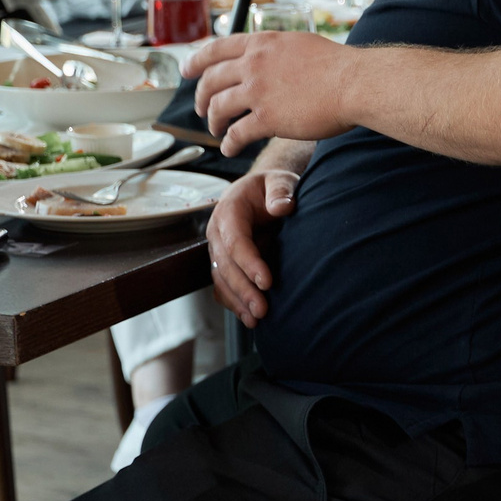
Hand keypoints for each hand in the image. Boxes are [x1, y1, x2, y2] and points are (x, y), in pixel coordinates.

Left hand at [186, 33, 357, 155]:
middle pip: (211, 81)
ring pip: (218, 108)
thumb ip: (278, 51)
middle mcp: (254, 64)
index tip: (186, 70)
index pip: (216, 49)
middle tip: (202, 108)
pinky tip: (230, 149)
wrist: (356, 83)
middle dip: (201, 97)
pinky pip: (236, 134)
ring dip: (213, 122)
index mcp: (262, 44)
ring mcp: (258, 91)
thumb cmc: (340, 67)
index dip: (196, 61)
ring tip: (216, 131)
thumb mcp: (301, 44)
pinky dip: (229, 143)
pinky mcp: (267, 119)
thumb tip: (272, 58)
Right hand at [205, 166, 299, 323]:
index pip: (235, 240)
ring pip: (221, 279)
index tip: (267, 282)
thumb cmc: (272, 187)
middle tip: (262, 310)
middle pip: (225, 265)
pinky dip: (233, 302)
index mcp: (229, 210)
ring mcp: (218, 249)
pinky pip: (223, 285)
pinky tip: (248, 317)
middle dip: (242, 289)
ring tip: (256, 320)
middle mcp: (218, 232)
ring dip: (237, 301)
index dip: (249, 262)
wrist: (262, 192)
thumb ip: (281, 190)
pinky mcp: (224, 262)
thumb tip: (282, 207)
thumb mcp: (279, 180)